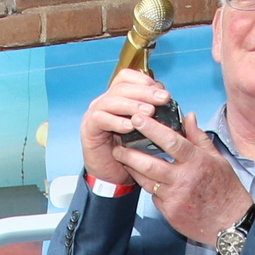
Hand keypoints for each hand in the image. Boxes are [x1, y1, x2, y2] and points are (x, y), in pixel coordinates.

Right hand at [77, 68, 171, 186]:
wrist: (113, 176)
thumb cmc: (129, 152)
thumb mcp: (146, 129)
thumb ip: (153, 112)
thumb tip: (166, 96)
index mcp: (118, 98)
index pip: (127, 77)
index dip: (144, 80)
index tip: (162, 90)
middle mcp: (105, 102)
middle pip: (121, 87)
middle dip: (144, 92)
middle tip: (162, 99)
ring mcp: (95, 114)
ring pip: (110, 101)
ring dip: (132, 105)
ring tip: (148, 112)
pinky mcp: (89, 129)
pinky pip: (99, 119)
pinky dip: (115, 121)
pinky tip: (129, 126)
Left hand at [117, 107, 249, 246]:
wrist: (231, 223)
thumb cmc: (226, 190)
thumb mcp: (217, 160)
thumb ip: (198, 138)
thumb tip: (188, 116)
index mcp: (197, 162)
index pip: (171, 141)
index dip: (152, 128)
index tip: (138, 118)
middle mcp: (184, 179)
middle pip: (150, 163)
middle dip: (129, 153)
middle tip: (118, 145)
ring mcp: (175, 197)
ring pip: (146, 180)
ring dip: (132, 169)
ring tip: (122, 158)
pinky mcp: (170, 212)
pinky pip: (154, 196)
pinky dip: (149, 186)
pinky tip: (145, 178)